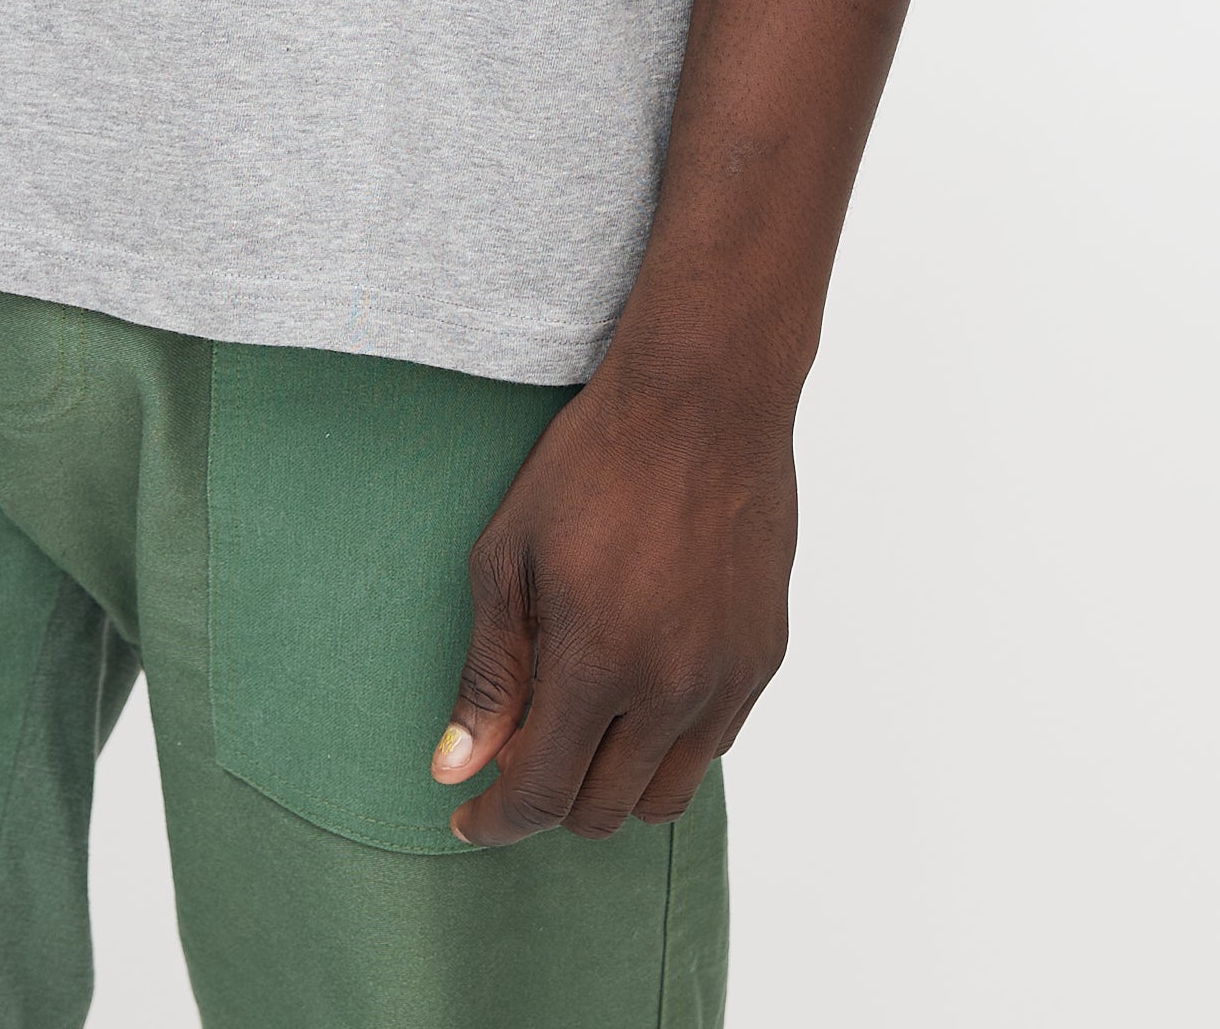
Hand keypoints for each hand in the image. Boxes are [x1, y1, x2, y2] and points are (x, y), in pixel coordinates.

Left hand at [430, 361, 795, 843]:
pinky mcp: (764, 657)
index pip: (542, 794)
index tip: (469, 818)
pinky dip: (667, 744)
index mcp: (599, 661)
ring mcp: (727, 677)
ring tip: (580, 729)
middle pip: (604, 810)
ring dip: (613, 783)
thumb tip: (455, 766)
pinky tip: (637, 688)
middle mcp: (672, 687)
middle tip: (519, 759)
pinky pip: (713, 745)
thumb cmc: (594, 461)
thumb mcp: (510, 554)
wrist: (703, 399)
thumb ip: (488, 672)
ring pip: (665, 794)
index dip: (497, 820)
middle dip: (550, 802)